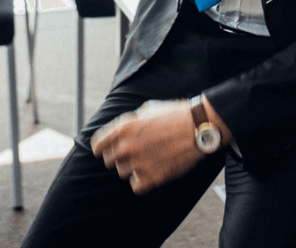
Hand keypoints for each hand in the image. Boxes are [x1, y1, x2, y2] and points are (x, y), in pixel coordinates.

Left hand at [90, 99, 225, 194]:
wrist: (197, 128)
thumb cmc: (174, 114)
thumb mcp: (147, 109)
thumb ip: (130, 122)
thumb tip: (120, 131)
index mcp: (124, 127)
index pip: (98, 144)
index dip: (100, 147)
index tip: (103, 150)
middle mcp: (127, 146)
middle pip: (109, 160)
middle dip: (117, 155)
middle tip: (131, 152)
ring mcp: (138, 164)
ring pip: (122, 172)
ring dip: (131, 167)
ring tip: (146, 158)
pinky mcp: (152, 178)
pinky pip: (135, 186)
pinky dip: (141, 180)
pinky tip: (150, 170)